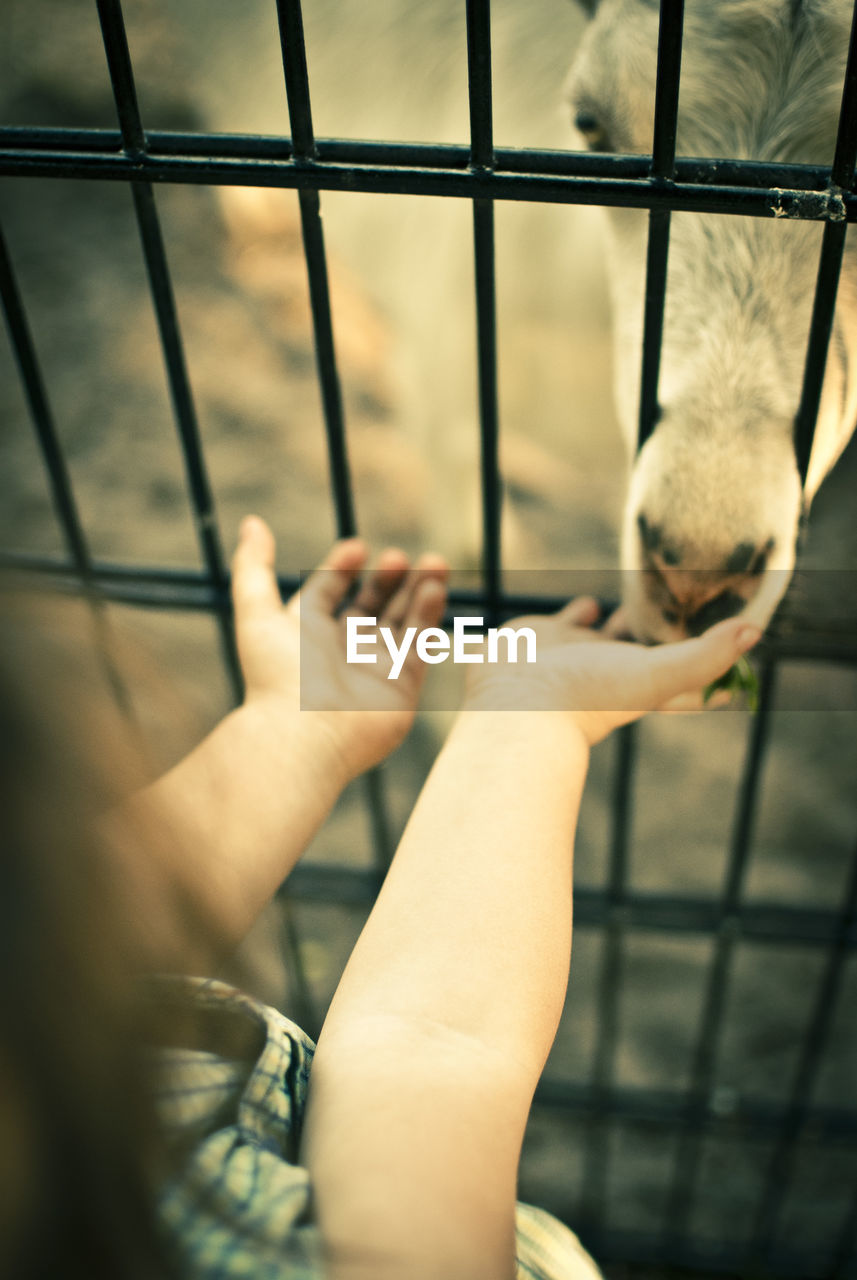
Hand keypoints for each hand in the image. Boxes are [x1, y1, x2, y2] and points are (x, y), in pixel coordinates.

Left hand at [232, 516, 447, 780]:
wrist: (303, 737)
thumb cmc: (276, 677)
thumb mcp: (256, 612)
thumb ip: (253, 566)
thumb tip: (251, 523)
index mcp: (306, 636)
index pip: (327, 593)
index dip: (341, 568)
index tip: (357, 547)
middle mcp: (341, 653)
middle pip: (371, 606)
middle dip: (387, 579)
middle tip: (398, 556)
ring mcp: (373, 671)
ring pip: (402, 622)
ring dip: (417, 591)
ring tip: (433, 561)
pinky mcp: (401, 689)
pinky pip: (420, 646)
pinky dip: (429, 615)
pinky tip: (434, 587)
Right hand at [462, 598, 760, 743]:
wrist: (515, 701)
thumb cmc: (589, 696)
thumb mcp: (658, 676)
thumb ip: (706, 656)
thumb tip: (755, 632)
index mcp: (640, 676)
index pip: (687, 665)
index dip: (712, 652)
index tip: (737, 631)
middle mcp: (611, 665)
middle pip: (650, 645)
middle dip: (668, 626)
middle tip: (693, 599)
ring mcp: (576, 650)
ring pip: (610, 630)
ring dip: (626, 615)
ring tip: (646, 594)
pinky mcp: (544, 635)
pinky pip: (570, 616)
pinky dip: (582, 608)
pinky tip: (592, 601)